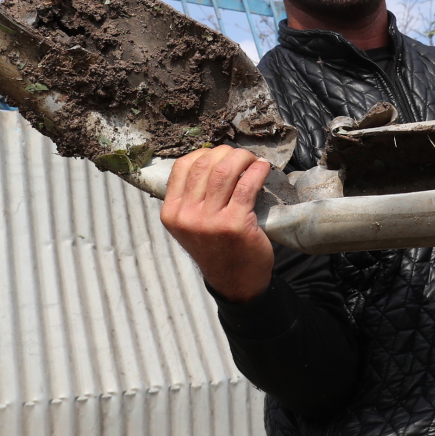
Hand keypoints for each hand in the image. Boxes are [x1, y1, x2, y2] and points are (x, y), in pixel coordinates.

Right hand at [159, 146, 274, 302]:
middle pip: (204, 164)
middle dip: (226, 152)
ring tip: (252, 161)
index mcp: (171, 213)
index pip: (182, 166)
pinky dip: (257, 171)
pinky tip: (262, 168)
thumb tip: (211, 159)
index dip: (205, 153)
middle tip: (241, 157)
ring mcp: (210, 221)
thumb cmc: (217, 247)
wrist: (235, 282)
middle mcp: (187, 216)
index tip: (220, 155)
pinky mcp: (235, 224)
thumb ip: (191, 197)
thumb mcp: (190, 225)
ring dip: (242, 158)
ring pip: (224, 171)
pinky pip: (246, 185)